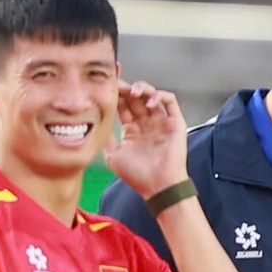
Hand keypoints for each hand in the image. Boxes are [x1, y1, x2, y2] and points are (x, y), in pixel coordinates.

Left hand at [105, 82, 188, 197]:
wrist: (158, 186)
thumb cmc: (137, 175)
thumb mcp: (112, 156)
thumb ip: (106, 138)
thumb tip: (96, 123)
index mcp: (132, 131)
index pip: (122, 106)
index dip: (116, 95)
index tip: (108, 87)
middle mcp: (146, 124)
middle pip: (135, 98)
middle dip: (126, 89)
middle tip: (119, 85)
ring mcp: (161, 122)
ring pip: (152, 96)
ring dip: (143, 89)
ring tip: (134, 92)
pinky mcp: (175, 123)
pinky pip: (170, 102)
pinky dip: (160, 96)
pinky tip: (149, 102)